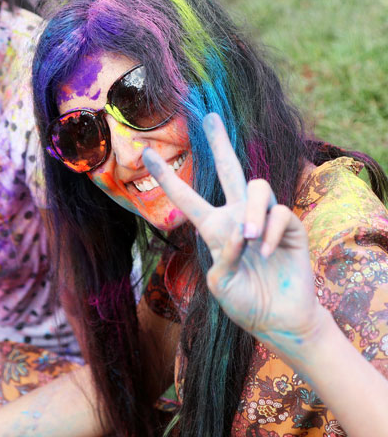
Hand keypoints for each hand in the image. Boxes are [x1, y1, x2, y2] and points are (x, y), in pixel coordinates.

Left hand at [141, 113, 320, 355]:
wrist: (279, 319)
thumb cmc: (245, 303)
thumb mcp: (221, 285)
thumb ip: (222, 259)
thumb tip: (239, 232)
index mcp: (213, 228)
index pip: (186, 198)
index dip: (165, 177)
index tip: (146, 154)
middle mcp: (237, 216)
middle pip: (229, 169)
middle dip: (221, 142)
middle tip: (211, 117)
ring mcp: (265, 219)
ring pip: (257, 188)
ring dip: (252, 211)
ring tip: (249, 237)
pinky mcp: (290, 227)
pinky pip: (281, 212)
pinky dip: (272, 232)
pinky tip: (267, 254)